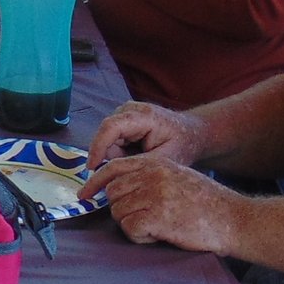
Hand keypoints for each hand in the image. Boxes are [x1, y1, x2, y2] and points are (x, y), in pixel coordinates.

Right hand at [86, 100, 204, 171]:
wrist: (191, 133)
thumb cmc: (182, 144)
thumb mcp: (164, 160)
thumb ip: (137, 165)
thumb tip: (112, 174)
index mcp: (144, 116)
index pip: (111, 127)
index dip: (98, 147)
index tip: (91, 168)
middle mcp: (130, 109)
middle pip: (106, 135)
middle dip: (113, 155)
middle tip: (132, 167)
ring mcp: (125, 112)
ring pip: (107, 138)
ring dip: (118, 154)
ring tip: (140, 158)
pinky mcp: (122, 118)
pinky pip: (111, 138)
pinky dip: (120, 150)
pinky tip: (137, 152)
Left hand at [90, 155, 246, 253]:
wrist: (233, 219)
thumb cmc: (207, 203)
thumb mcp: (177, 176)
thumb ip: (149, 176)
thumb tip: (118, 189)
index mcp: (156, 163)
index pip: (113, 167)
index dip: (94, 182)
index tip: (84, 194)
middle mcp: (152, 175)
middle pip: (113, 194)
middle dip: (122, 209)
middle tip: (143, 219)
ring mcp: (153, 195)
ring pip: (119, 214)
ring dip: (133, 225)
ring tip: (158, 226)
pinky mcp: (156, 216)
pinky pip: (130, 230)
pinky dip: (141, 237)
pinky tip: (160, 234)